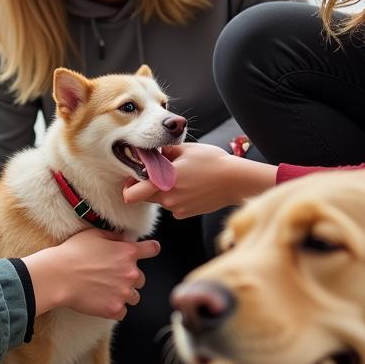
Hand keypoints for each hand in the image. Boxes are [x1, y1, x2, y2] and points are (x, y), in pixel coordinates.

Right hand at [22, 228, 159, 320]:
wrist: (57, 276)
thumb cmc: (73, 253)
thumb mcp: (94, 234)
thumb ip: (114, 237)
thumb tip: (125, 238)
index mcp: (128, 252)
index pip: (153, 249)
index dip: (150, 250)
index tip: (146, 252)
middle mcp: (131, 273)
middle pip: (141, 279)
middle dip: (128, 278)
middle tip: (108, 277)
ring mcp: (124, 293)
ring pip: (133, 297)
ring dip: (123, 294)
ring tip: (103, 291)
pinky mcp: (114, 309)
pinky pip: (122, 312)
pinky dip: (114, 308)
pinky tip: (100, 302)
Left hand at [122, 143, 272, 217]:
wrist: (235, 181)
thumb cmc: (212, 162)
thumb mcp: (185, 150)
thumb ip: (164, 152)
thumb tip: (151, 152)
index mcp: (163, 182)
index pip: (131, 194)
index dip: (129, 186)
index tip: (134, 177)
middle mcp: (167, 199)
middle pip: (145, 196)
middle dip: (148, 186)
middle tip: (162, 173)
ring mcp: (176, 208)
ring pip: (160, 200)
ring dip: (164, 190)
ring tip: (182, 177)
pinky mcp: (186, 214)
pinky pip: (173, 206)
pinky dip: (177, 198)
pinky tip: (191, 187)